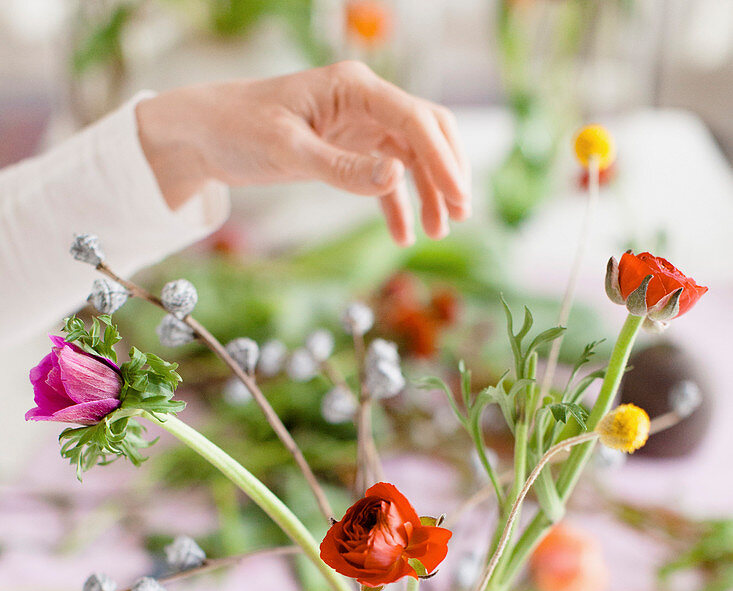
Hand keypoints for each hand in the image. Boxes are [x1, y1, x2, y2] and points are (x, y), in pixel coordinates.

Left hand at [136, 61, 470, 243]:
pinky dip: (397, 203)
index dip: (443, 161)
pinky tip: (402, 235)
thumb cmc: (238, 129)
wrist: (203, 133)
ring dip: (428, 191)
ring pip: (411, 155)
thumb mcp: (288, 151)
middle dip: (447, 172)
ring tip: (437, 231)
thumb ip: (342, 168)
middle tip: (459, 215)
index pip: (416, 120)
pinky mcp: (346, 147)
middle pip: (426, 131)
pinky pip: (385, 175)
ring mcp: (358, 124)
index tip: (460, 200)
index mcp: (354, 87)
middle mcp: (363, 100)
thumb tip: (396, 179)